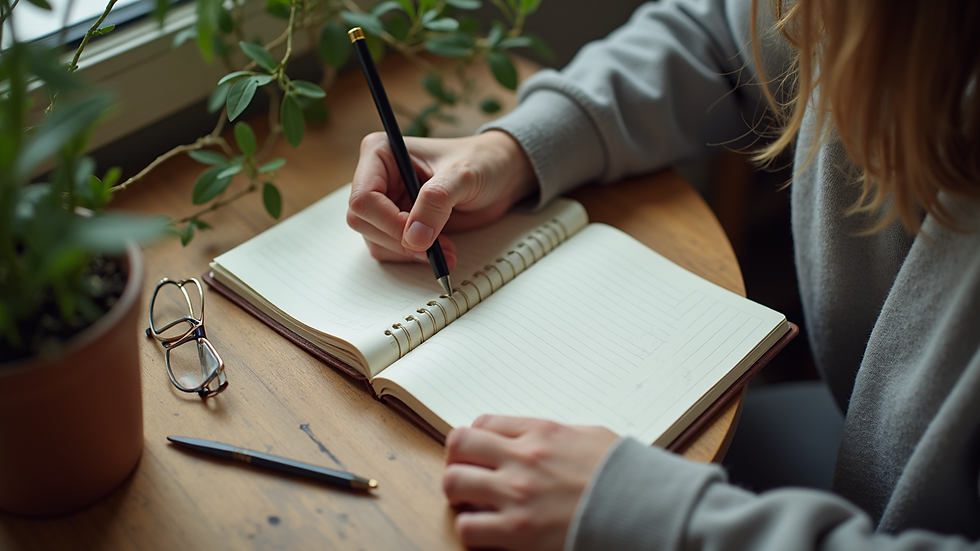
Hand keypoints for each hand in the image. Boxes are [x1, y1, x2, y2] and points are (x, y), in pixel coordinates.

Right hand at [347, 130, 535, 269]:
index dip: (389, 222)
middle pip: (363, 222)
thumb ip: (436, 201)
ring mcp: (387, 203)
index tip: (419, 236)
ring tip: (445, 250)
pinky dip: (413, 258)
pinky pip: (391, 250)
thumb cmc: (481, 161)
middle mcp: (377, 178)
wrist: (500, 175)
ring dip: (408, 253)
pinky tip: (440, 250)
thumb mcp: (462, 175)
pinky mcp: (399, 224)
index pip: (364, 197)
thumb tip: (414, 238)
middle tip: (434, 249)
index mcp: (381, 153)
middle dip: (398, 241)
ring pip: (375, 240)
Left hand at [443, 415, 618, 550]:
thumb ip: (557, 436)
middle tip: (467, 474)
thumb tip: (540, 440)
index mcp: (541, 432)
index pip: (484, 424)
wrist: (646, 508)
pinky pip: (468, 526)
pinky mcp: (518, 530)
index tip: (479, 452)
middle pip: (459, 445)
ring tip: (472, 503)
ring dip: (459, 493)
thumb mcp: (592, 437)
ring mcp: (517, 493)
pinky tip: (487, 529)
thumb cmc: (626, 474)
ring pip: (454, 482)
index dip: (475, 439)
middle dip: (458, 460)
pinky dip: (472, 528)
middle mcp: (523, 457)